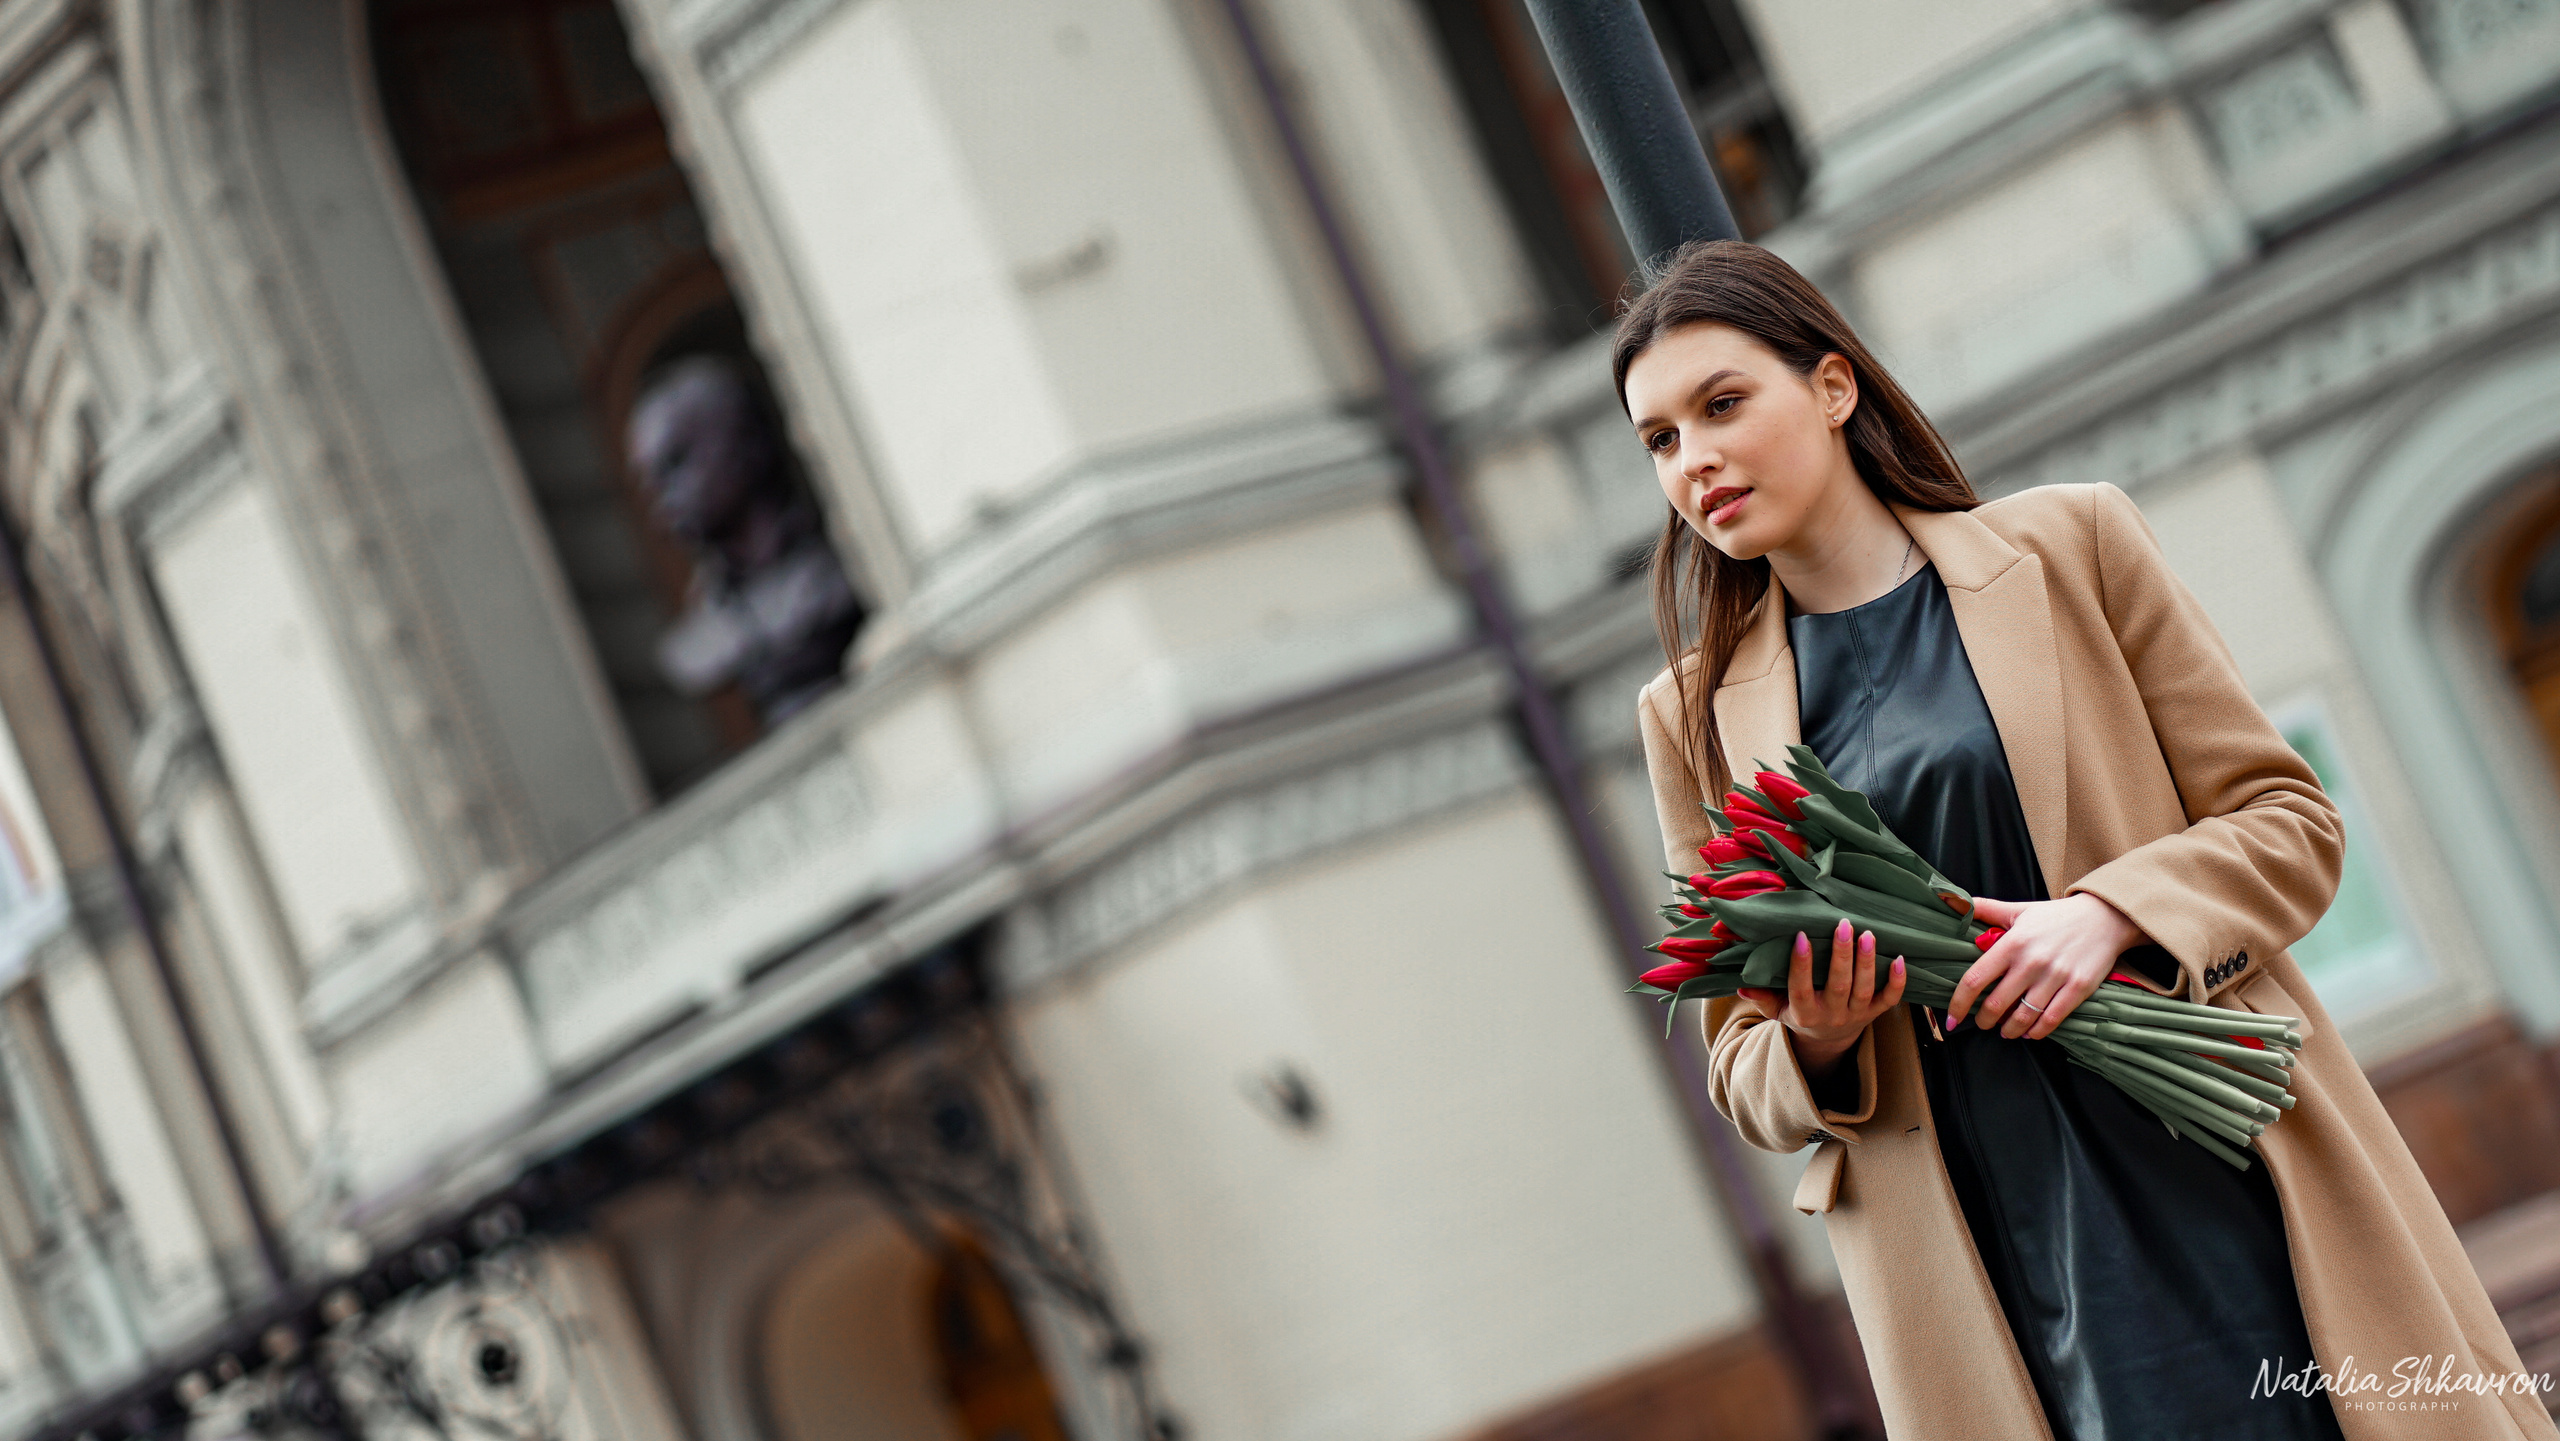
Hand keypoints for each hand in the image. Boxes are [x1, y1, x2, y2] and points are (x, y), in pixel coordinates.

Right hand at [1737, 919, 1906, 1078]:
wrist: (1829, 1042)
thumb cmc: (1800, 1015)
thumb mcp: (1777, 1010)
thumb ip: (1761, 997)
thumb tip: (1740, 984)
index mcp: (1805, 1013)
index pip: (1801, 988)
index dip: (1801, 965)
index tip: (1801, 936)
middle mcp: (1832, 1015)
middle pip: (1839, 986)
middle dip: (1842, 956)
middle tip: (1843, 925)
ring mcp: (1856, 1015)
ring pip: (1864, 989)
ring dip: (1867, 962)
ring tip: (1868, 934)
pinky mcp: (1875, 1013)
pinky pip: (1889, 1000)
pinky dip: (1897, 982)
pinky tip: (1900, 959)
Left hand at [1947, 893, 2147, 1039]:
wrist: (2104, 918)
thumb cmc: (2057, 916)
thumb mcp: (2019, 909)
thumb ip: (1986, 909)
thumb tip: (1952, 901)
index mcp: (2012, 943)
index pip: (1975, 979)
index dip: (1959, 1003)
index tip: (1951, 1018)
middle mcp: (2031, 962)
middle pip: (1996, 1005)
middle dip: (1984, 1021)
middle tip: (1983, 1023)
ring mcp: (2055, 977)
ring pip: (2022, 1017)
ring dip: (2009, 1030)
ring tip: (2005, 1031)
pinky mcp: (2078, 988)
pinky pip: (2051, 1019)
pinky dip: (2037, 1031)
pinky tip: (2030, 1032)